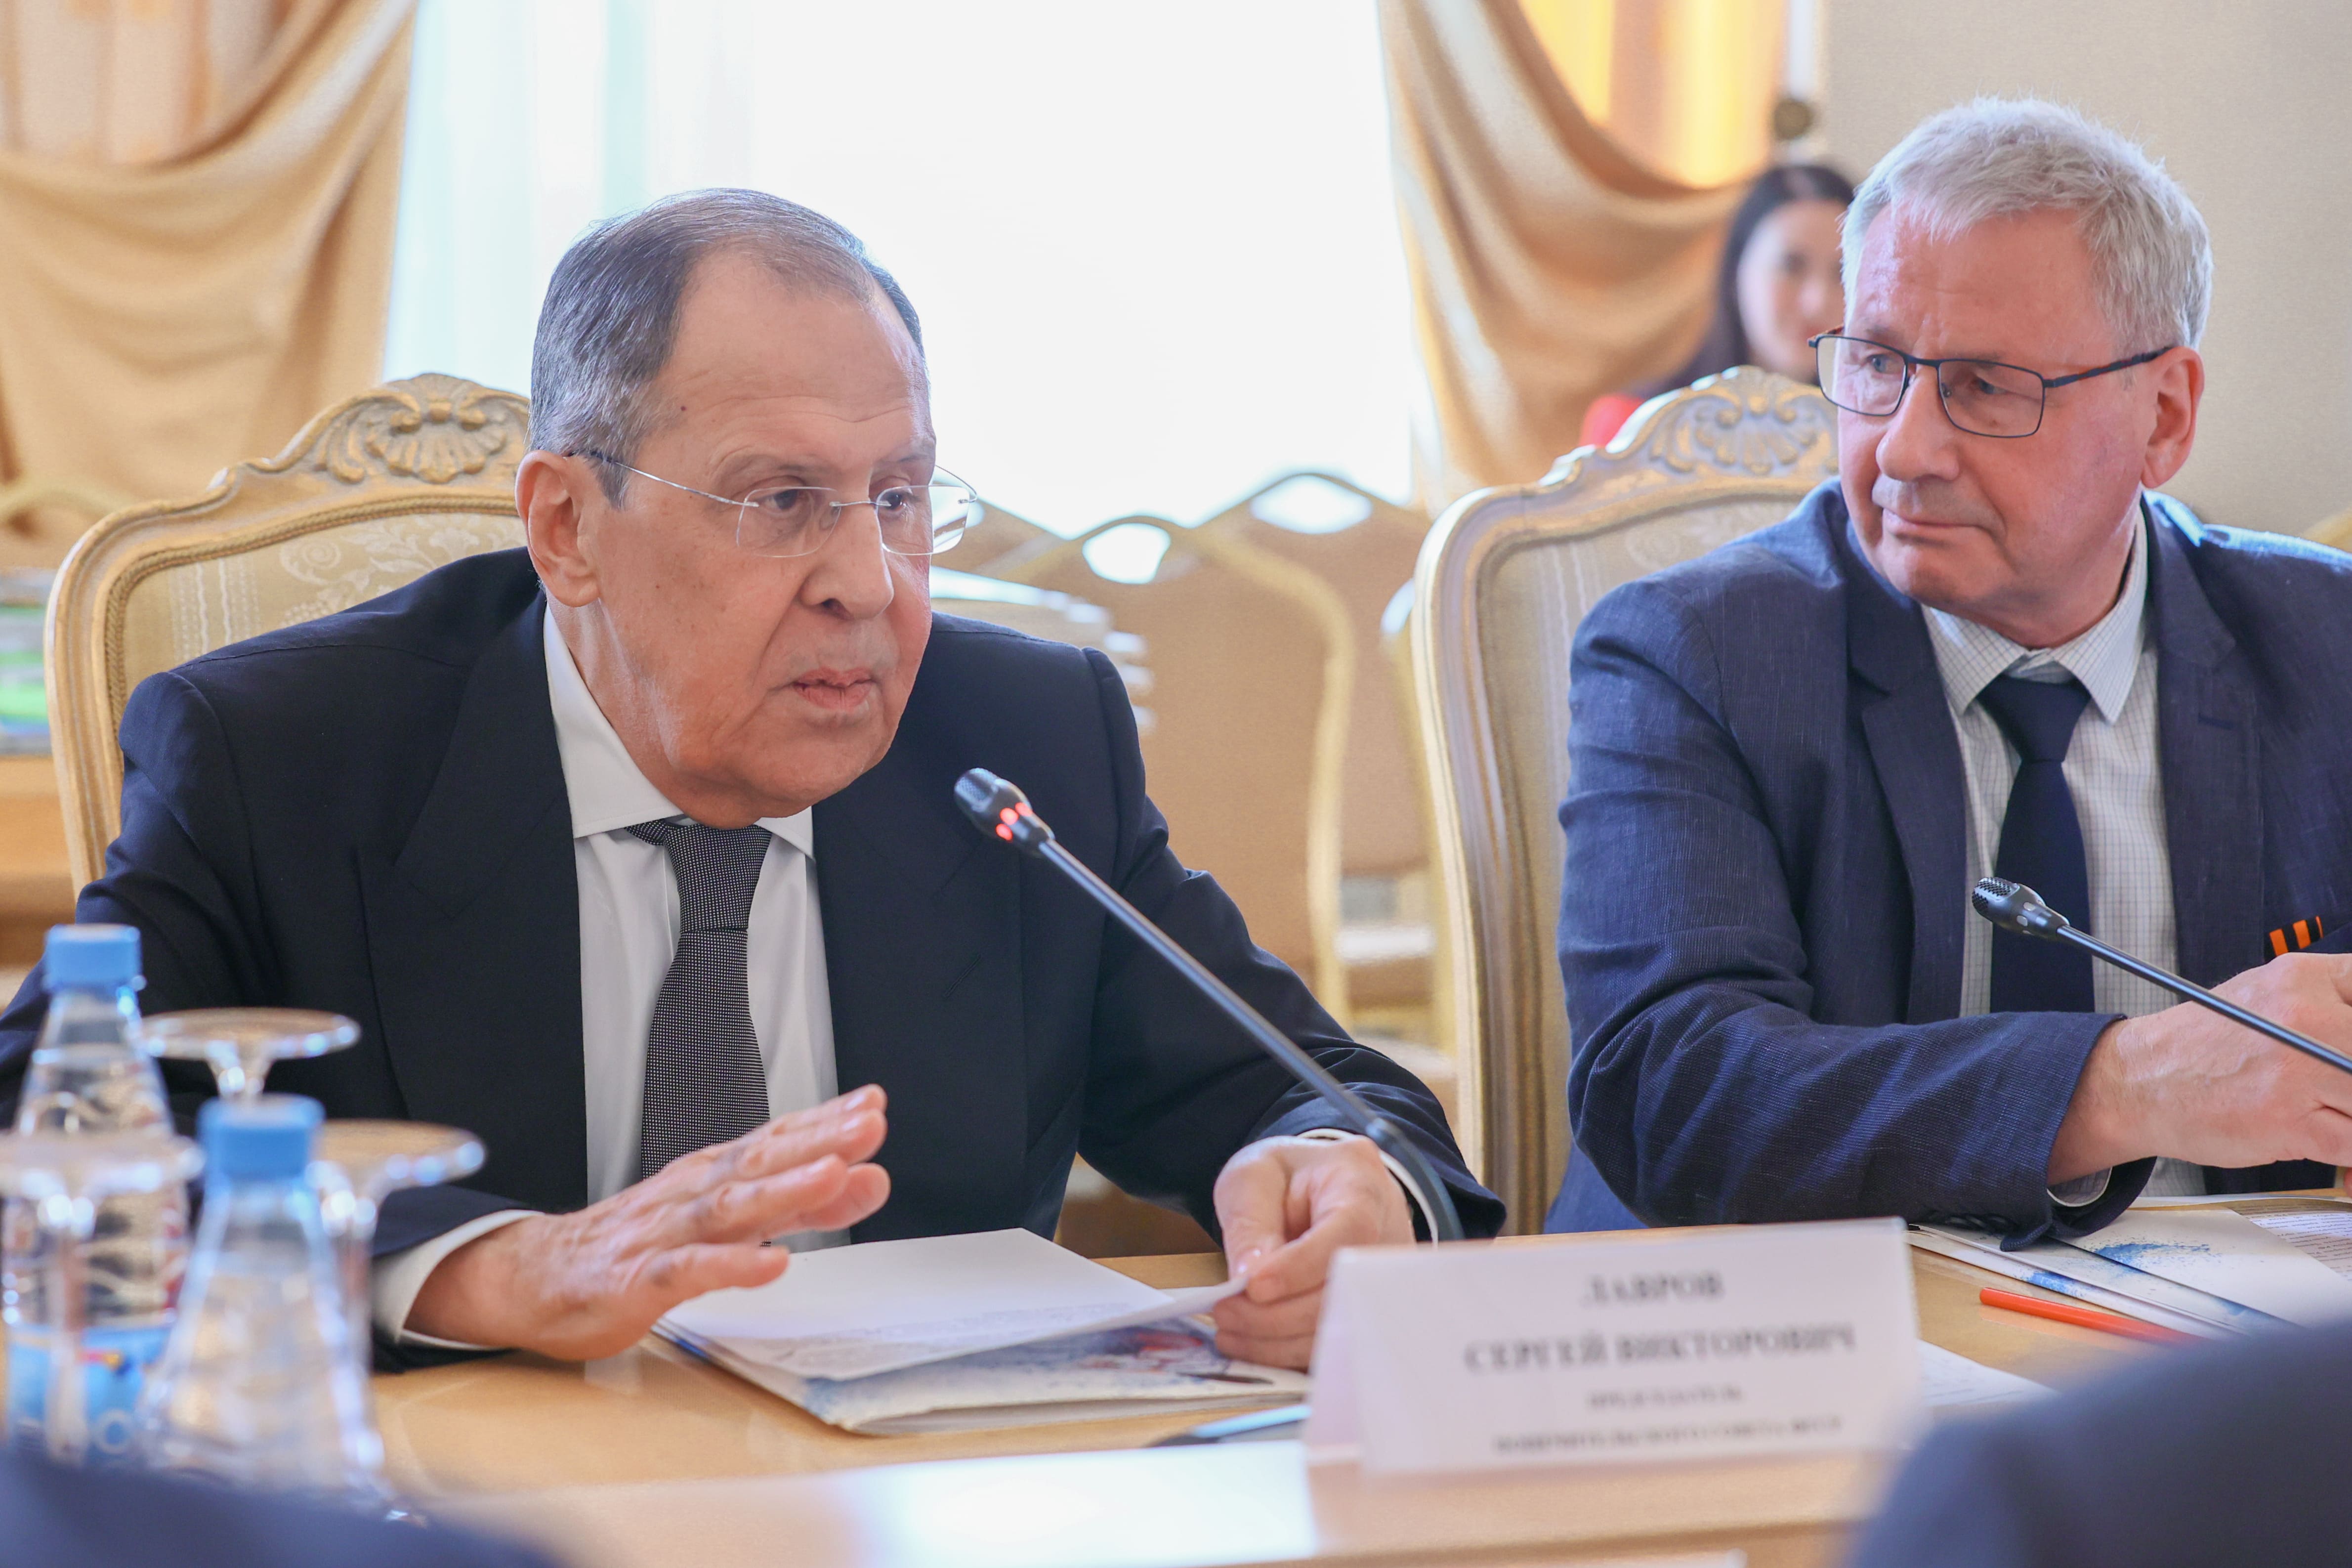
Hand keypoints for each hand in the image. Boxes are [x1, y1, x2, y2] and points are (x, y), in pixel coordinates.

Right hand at [407, 1086, 891, 1358]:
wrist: (539, 1277)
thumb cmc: (640, 1244)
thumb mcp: (728, 1221)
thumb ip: (799, 1205)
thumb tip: (865, 1179)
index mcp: (712, 1174)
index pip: (774, 1140)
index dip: (824, 1121)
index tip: (873, 1104)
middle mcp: (692, 1193)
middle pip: (760, 1161)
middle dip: (817, 1141)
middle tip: (869, 1125)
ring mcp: (665, 1234)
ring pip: (730, 1207)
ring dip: (785, 1189)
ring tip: (834, 1174)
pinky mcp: (640, 1281)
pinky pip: (690, 1271)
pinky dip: (733, 1265)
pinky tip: (773, 1263)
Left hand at [1209, 1134, 1412, 1369]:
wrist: (1318, 1185)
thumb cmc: (1287, 1176)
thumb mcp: (1254, 1176)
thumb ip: (1251, 1221)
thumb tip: (1248, 1278)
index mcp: (1360, 1183)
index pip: (1348, 1230)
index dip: (1302, 1266)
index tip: (1253, 1287)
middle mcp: (1388, 1234)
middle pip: (1346, 1289)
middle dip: (1279, 1314)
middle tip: (1225, 1313)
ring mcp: (1386, 1279)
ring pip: (1343, 1327)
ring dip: (1280, 1340)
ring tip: (1231, 1330)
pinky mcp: (1370, 1310)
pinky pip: (1336, 1343)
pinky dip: (1291, 1351)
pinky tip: (1253, 1343)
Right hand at [2050, 953, 2351, 1179]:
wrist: (2137, 1083)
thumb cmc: (2203, 1048)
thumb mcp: (2270, 997)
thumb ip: (2330, 1007)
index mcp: (2303, 976)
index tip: (2349, 1054)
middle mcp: (2304, 1014)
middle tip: (2339, 1093)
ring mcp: (2298, 1069)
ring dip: (2351, 1115)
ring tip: (2331, 1116)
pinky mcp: (2288, 1121)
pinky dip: (2349, 1155)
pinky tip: (2330, 1146)